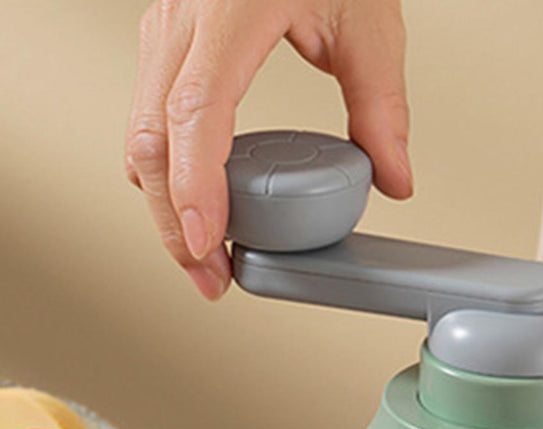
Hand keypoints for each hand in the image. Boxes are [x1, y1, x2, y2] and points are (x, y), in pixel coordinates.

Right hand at [126, 0, 410, 299]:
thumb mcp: (368, 19)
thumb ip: (382, 105)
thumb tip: (394, 179)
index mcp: (228, 9)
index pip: (197, 115)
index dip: (197, 190)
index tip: (211, 245)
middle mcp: (181, 20)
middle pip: (151, 141)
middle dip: (174, 223)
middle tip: (213, 279)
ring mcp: (164, 29)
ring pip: (140, 135)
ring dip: (166, 205)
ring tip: (209, 256)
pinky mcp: (167, 42)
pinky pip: (151, 119)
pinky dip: (169, 173)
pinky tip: (199, 206)